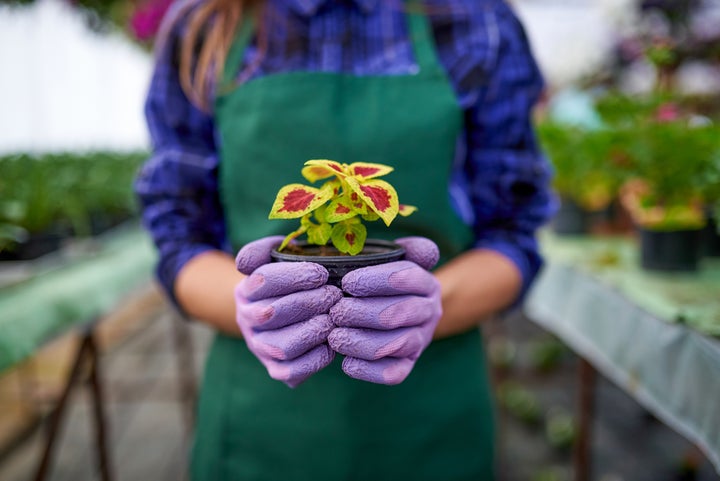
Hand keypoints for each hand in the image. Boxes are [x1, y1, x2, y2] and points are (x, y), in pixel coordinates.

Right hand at [235, 236, 341, 387]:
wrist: (280, 309)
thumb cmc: (287, 279)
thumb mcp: (274, 255)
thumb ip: (262, 249)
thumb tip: (244, 263)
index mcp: (246, 290)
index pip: (263, 280)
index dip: (295, 276)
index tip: (321, 274)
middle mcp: (247, 321)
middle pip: (272, 314)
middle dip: (308, 302)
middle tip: (334, 295)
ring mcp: (260, 347)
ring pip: (282, 347)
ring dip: (312, 331)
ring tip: (333, 319)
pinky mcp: (275, 369)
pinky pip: (292, 372)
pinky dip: (316, 358)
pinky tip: (331, 342)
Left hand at [328, 237, 441, 384]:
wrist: (398, 313)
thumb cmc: (382, 281)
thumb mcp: (391, 257)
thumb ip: (400, 247)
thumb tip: (410, 245)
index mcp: (425, 282)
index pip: (406, 277)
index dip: (375, 280)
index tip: (346, 282)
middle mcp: (429, 312)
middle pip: (397, 313)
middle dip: (361, 313)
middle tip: (335, 311)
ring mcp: (420, 340)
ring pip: (395, 344)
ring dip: (361, 341)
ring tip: (335, 337)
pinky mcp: (408, 365)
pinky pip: (394, 373)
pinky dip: (368, 370)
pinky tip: (346, 362)